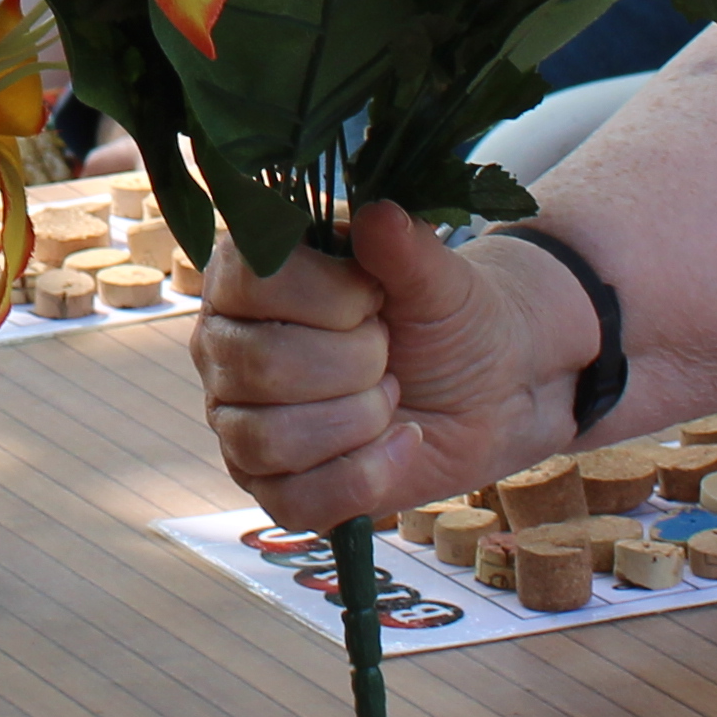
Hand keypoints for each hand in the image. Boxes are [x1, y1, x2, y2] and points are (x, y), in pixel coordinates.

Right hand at [191, 206, 603, 529]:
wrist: (490, 388)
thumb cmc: (449, 319)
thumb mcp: (440, 277)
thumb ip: (407, 247)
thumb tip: (379, 215)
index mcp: (247, 277)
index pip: (249, 282)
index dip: (327, 296)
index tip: (376, 296)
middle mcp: (226, 347)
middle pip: (262, 367)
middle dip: (357, 363)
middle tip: (388, 351)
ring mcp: (240, 421)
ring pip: (270, 440)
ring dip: (358, 421)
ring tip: (390, 397)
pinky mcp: (270, 485)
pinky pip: (294, 502)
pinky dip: (364, 477)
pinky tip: (400, 445)